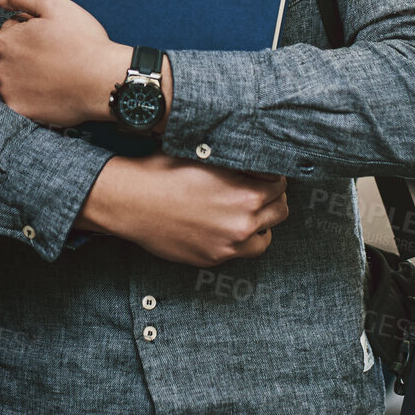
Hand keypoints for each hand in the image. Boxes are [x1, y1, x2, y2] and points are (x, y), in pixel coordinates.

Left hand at [0, 0, 128, 126]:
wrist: (103, 81)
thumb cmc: (83, 43)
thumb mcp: (55, 5)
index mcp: (7, 40)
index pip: (13, 28)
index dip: (36, 28)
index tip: (53, 35)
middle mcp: (1, 67)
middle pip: (13, 53)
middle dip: (31, 50)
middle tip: (59, 52)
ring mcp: (10, 92)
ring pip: (17, 76)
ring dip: (32, 72)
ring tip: (59, 70)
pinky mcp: (21, 110)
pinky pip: (23, 98)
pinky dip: (35, 93)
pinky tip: (54, 87)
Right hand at [78, 152, 289, 265]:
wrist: (132, 201)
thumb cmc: (166, 172)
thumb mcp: (208, 156)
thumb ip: (239, 162)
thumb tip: (258, 156)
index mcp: (247, 195)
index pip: (281, 185)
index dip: (272, 175)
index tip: (263, 173)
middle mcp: (243, 224)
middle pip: (279, 211)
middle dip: (271, 198)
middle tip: (256, 188)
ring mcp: (228, 246)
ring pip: (265, 236)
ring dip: (260, 222)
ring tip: (245, 210)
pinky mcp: (212, 259)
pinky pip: (241, 252)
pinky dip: (240, 240)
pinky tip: (227, 225)